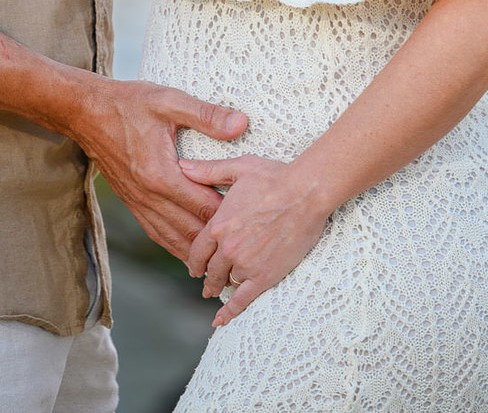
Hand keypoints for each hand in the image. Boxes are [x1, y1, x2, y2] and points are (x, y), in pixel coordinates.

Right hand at [60, 76, 248, 262]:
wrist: (86, 112)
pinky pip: (157, 233)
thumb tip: (241, 124)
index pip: (203, 205)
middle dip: (217, 241)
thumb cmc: (129, 103)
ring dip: (197, 252)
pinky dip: (175, 245)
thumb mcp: (169, 100)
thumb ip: (205, 115)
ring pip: (172, 238)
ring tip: (222, 263)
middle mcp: (149, 196)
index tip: (252, 219)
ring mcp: (138, 203)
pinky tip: (188, 251)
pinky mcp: (132, 203)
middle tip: (245, 249)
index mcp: (161, 174)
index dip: (229, 215)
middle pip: (190, 230)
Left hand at [180, 154, 329, 326]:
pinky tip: (220, 321)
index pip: (197, 250)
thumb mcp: (238, 168)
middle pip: (210, 270)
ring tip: (220, 291)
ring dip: (222, 287)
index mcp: (219, 224)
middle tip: (206, 284)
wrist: (305, 194)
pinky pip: (242, 300)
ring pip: (227, 282)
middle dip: (207, 278)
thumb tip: (182, 166)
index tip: (194, 267)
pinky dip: (229, 313)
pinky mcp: (264, 276)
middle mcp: (227, 247)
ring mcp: (245, 264)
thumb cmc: (274, 177)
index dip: (194, 261)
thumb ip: (209, 171)